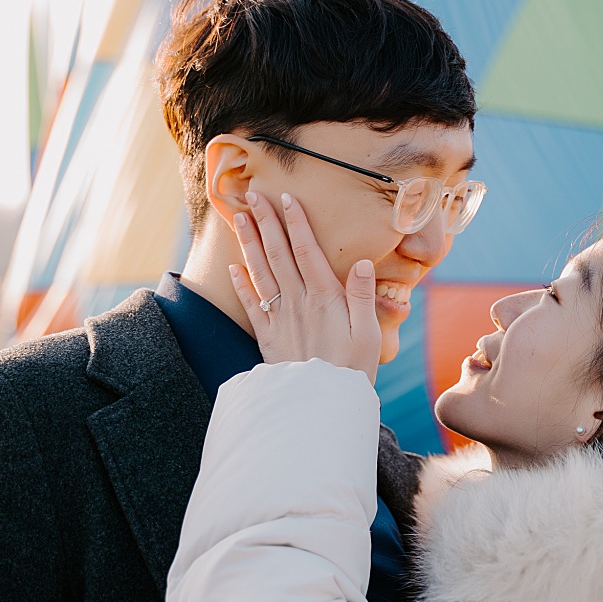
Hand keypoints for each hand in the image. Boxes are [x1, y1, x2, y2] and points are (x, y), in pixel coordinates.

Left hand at [231, 189, 380, 381]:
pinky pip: (251, 306)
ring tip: (240, 218)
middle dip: (266, 222)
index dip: (296, 222)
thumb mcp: (368, 334)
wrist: (323, 405)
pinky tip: (234, 266)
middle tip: (253, 196)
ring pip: (261, 273)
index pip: (307, 251)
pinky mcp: (267, 338)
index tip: (286, 197)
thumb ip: (362, 297)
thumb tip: (362, 262)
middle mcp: (298, 303)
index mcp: (325, 298)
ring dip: (249, 243)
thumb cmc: (353, 370)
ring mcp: (280, 319)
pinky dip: (241, 285)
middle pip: (278, 254)